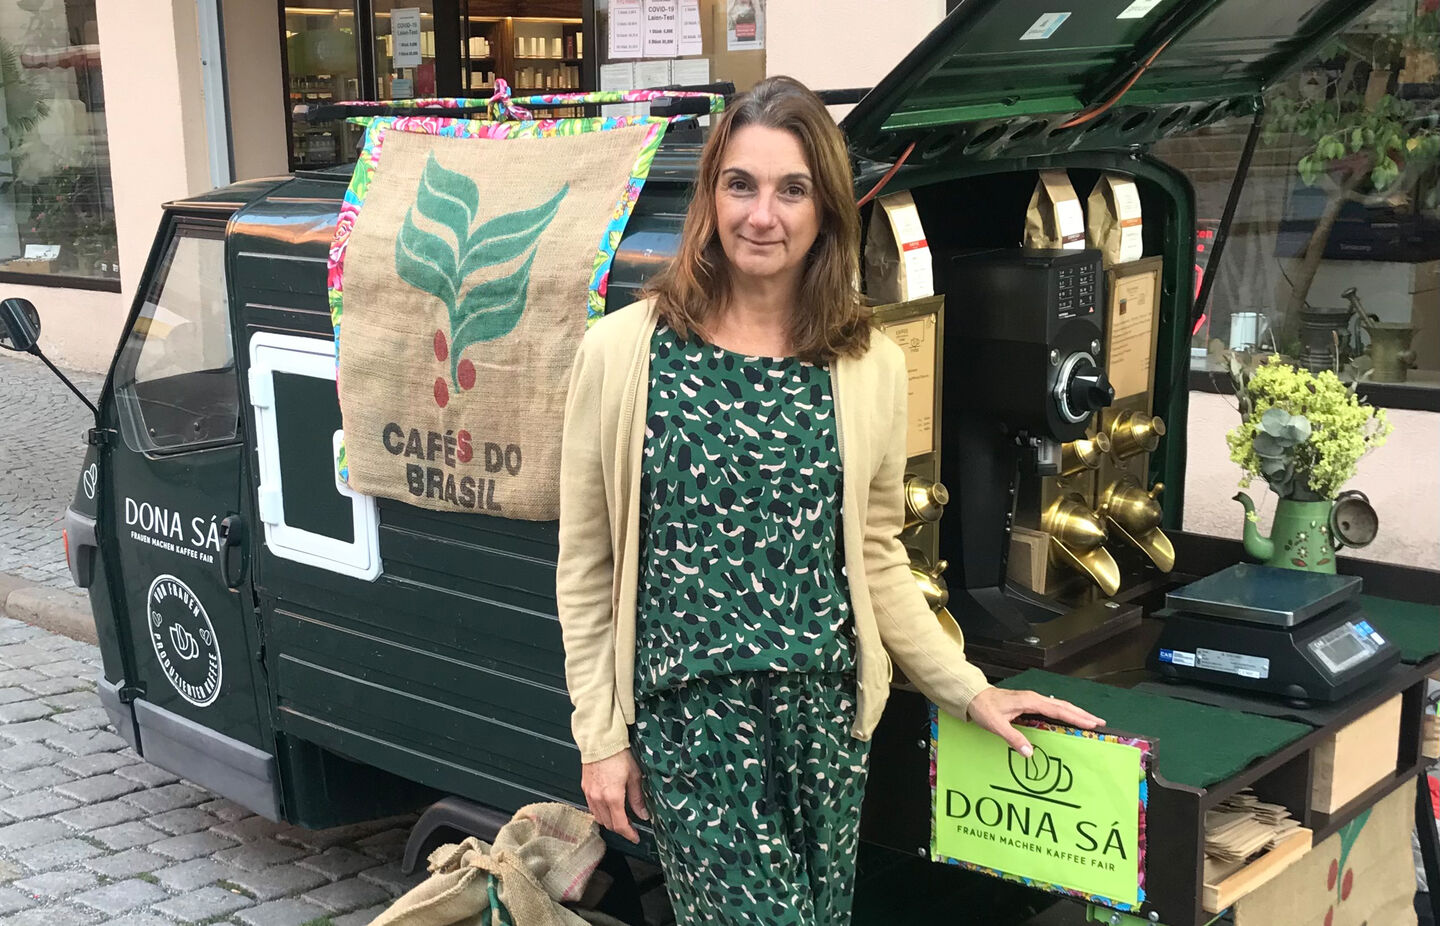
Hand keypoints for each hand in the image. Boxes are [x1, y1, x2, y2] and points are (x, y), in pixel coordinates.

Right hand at [581, 750, 648, 842]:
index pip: (620, 825)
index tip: (635, 837)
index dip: (629, 834)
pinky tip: (608, 808)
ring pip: (599, 818)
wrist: (600, 742)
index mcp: (613, 797)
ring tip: (620, 817)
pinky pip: (592, 808)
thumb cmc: (618, 755)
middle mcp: (599, 798)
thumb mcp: (634, 776)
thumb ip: (637, 798)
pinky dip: (601, 813)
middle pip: (609, 824)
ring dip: (610, 822)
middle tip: (631, 827)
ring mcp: (590, 794)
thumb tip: (643, 814)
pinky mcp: (585, 789)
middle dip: (620, 829)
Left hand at [966, 688, 1103, 756]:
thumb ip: (1013, 737)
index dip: (1075, 717)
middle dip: (1082, 713)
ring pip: (1059, 705)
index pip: (1058, 710)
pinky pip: (1052, 707)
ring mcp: (1032, 699)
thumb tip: (1030, 753)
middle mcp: (1034, 698)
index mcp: (1030, 701)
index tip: (1091, 723)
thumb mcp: (996, 725)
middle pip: (1064, 705)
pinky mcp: (1029, 702)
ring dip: (1075, 712)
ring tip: (1090, 720)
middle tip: (1100, 722)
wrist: (973, 696)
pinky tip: (1069, 718)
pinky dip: (1065, 712)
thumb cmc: (984, 708)